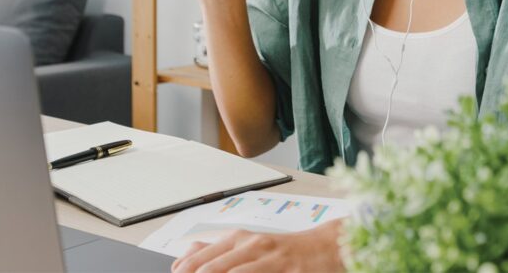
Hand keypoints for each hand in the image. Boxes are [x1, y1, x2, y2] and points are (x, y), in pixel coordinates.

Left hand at [170, 220, 344, 272]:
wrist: (324, 247)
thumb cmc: (283, 250)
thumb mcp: (248, 244)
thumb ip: (216, 249)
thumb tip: (182, 256)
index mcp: (239, 239)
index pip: (200, 258)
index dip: (183, 272)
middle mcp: (253, 246)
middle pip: (212, 269)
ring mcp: (272, 261)